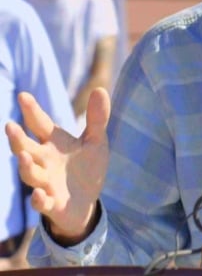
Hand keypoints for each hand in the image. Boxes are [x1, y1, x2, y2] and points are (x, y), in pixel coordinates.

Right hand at [4, 88, 110, 244]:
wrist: (86, 202)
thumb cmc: (87, 167)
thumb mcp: (96, 141)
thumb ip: (97, 118)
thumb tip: (100, 88)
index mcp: (53, 143)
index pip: (39, 124)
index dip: (31, 110)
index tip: (23, 95)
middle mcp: (43, 161)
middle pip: (25, 148)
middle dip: (17, 139)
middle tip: (10, 126)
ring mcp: (45, 182)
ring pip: (30, 174)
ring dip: (26, 166)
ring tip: (25, 156)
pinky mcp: (50, 203)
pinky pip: (40, 203)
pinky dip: (38, 199)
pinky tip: (39, 194)